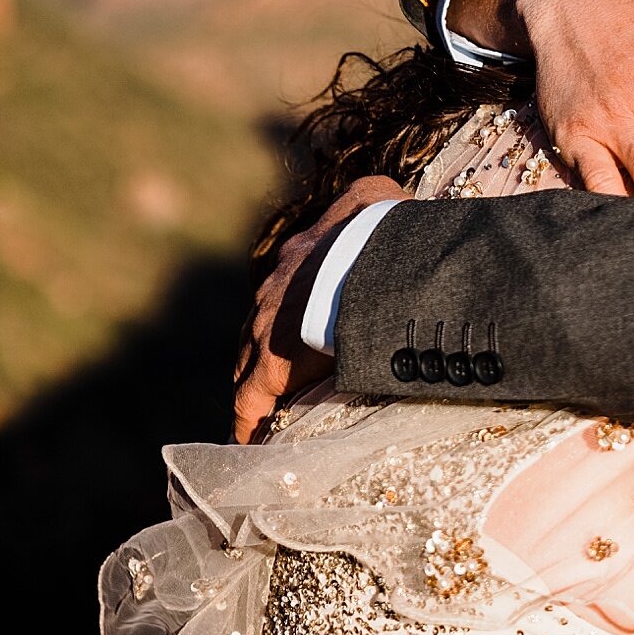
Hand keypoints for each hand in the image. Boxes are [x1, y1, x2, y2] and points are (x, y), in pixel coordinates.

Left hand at [232, 176, 406, 442]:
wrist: (373, 261)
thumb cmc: (383, 227)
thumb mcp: (375, 196)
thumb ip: (372, 198)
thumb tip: (385, 192)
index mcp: (297, 256)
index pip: (282, 291)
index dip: (288, 316)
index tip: (297, 333)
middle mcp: (272, 292)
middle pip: (257, 330)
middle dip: (263, 355)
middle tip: (273, 382)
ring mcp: (266, 329)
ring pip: (248, 365)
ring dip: (256, 387)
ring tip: (262, 416)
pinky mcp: (272, 365)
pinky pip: (250, 402)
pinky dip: (250, 422)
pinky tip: (251, 442)